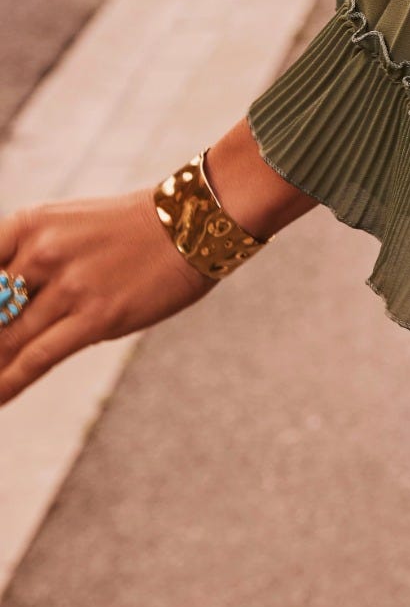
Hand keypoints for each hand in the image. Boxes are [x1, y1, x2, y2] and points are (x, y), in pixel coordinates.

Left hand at [0, 188, 215, 405]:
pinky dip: (8, 384)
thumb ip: (28, 260)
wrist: (194, 222)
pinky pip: (36, 359)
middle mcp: (42, 252)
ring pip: (4, 341)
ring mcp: (68, 286)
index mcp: (28, 224)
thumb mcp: (66, 224)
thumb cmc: (128, 227)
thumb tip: (1, 307)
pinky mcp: (95, 317)